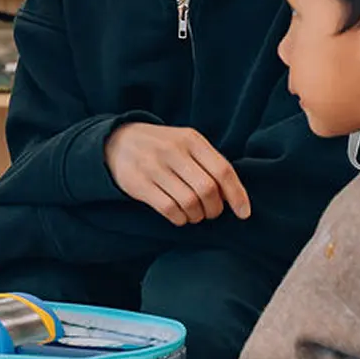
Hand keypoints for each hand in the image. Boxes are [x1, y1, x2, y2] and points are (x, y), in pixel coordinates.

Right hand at [106, 124, 251, 224]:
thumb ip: (208, 163)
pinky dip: (179, 219)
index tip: (244, 214)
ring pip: (189, 202)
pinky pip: (169, 209)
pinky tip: (179, 216)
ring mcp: (154, 167)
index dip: (237, 195)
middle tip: (211, 213)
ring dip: (197, 216)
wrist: (116, 141)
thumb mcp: (185, 143)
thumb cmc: (161, 147)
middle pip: (207, 190)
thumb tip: (232, 196)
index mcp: (191, 139)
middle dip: (214, 209)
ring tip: (194, 215)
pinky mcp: (138, 183)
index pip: (223, 171)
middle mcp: (173, 151)